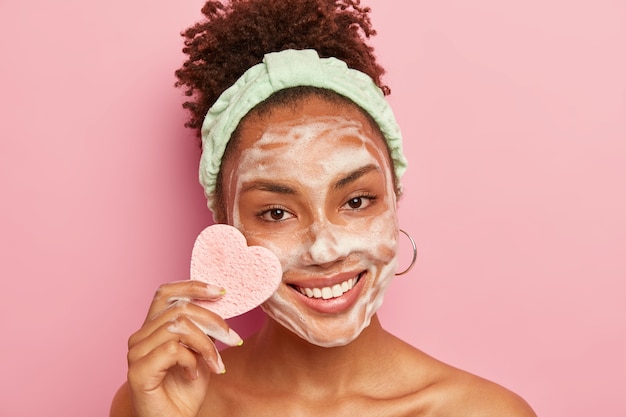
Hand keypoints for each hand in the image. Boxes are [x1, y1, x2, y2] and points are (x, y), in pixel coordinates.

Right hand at [125, 280, 242, 416]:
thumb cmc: (185, 389)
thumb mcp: (201, 351)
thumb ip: (203, 328)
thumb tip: (220, 301)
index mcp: (152, 328)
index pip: (166, 293)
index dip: (193, 286)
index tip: (221, 292)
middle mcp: (140, 337)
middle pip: (179, 309)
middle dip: (212, 321)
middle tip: (233, 339)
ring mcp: (135, 353)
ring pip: (178, 327)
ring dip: (206, 345)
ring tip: (216, 364)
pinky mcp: (137, 371)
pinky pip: (173, 350)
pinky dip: (192, 360)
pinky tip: (195, 375)